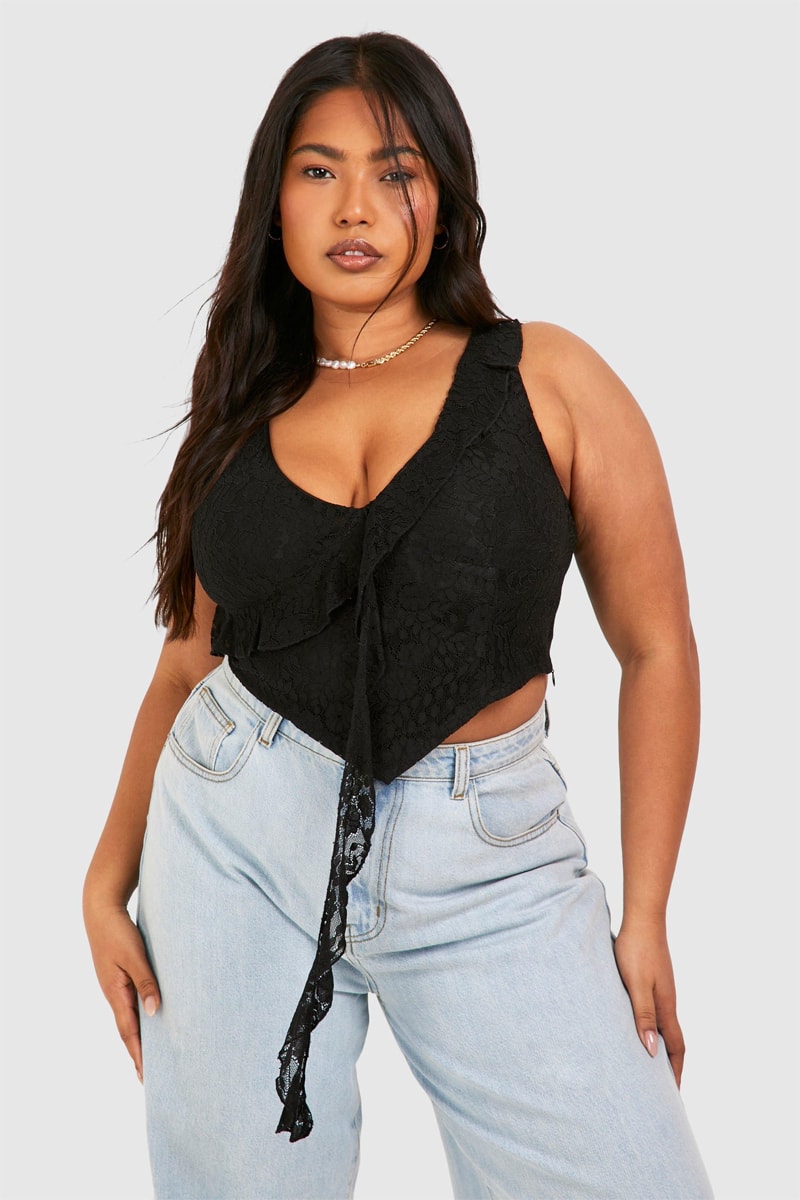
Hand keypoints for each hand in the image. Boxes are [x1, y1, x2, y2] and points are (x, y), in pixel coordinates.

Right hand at [84, 900, 160, 1082]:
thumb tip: (154, 1011)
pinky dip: (140, 1017)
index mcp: (115, 993)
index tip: (146, 1075)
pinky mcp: (120, 976)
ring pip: (130, 1017)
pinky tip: (149, 1018)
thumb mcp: (135, 956)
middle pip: (128, 1030)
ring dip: (140, 1037)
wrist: (102, 911)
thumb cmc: (118, 932)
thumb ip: (146, 982)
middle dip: (138, 1053)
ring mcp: (116, 986)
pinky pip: (131, 1003)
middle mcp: (114, 994)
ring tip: (151, 1055)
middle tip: (148, 1076)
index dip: (138, 1054)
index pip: (129, 1032)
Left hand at [612, 918, 684, 1086]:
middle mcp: (667, 1000)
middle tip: (660, 1088)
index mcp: (665, 1006)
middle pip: (672, 1040)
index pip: (676, 1047)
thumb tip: (652, 1052)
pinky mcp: (652, 978)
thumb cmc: (636, 950)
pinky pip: (654, 1010)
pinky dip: (650, 1026)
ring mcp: (661, 989)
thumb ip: (643, 1016)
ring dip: (659, 1045)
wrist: (642, 917)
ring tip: (647, 1063)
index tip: (672, 1096)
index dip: (675, 1072)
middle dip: (669, 1065)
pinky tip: (636, 1025)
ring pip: (663, 1025)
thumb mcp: (636, 985)